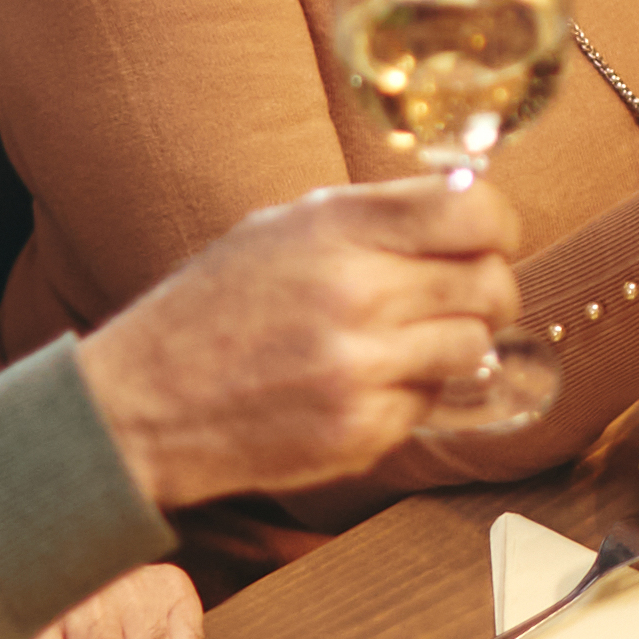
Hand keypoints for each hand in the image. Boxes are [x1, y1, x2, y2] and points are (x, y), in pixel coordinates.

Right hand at [79, 176, 525, 508]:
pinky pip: (432, 403)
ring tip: (402, 343)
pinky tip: (358, 385)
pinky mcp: (361, 431)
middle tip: (456, 298)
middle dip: (485, 289)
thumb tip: (467, 208)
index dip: (497, 225)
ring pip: (475, 346)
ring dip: (453, 344)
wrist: (142, 405)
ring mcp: (360, 369)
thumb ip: (372, 219)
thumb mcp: (280, 231)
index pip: (477, 212)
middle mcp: (355, 293)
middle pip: (491, 283)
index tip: (487, 238)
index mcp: (336, 228)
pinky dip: (410, 394)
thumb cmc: (214, 310)